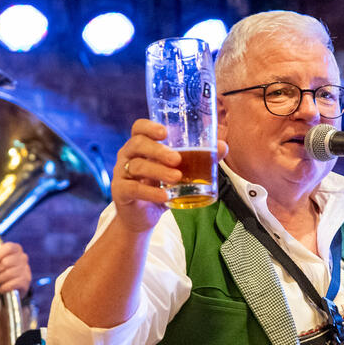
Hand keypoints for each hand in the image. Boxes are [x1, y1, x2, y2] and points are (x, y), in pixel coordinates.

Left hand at [0, 242, 30, 295]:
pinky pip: (12, 284)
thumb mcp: (0, 260)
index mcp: (16, 249)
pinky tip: (1, 288)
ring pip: (8, 274)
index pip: (8, 248)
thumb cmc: (5, 269)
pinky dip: (4, 287)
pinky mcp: (26, 281)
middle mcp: (23, 258)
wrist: (17, 283)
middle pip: (6, 262)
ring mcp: (26, 269)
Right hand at [112, 119, 226, 231]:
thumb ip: (198, 159)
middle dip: (158, 150)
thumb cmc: (159, 188)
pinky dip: (150, 192)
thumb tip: (223, 147)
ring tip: (177, 178)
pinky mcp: (120, 192)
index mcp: (140, 146)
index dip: (149, 127)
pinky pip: (133, 188)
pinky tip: (165, 196)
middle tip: (177, 159)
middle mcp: (128, 156)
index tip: (165, 132)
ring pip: (137, 166)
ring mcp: (122, 174)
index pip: (139, 128)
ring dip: (158, 171)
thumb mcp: (178, 173)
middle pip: (138, 144)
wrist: (142, 217)